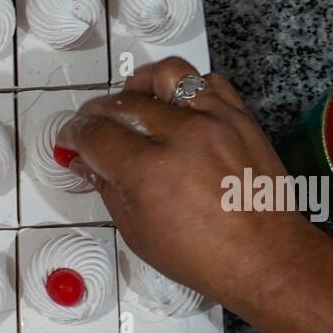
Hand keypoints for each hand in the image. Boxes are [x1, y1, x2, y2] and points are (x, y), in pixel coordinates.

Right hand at [56, 57, 318, 308]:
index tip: (69, 140)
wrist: (263, 255)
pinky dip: (185, 88)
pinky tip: (175, 107)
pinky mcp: (239, 117)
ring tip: (133, 101)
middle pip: (123, 103)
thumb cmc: (198, 255)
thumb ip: (108, 188)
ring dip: (140, 85)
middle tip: (91, 127)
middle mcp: (180, 136)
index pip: (95, 134)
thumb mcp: (137, 231)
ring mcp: (214, 120)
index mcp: (148, 172)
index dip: (73, 135)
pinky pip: (208, 82)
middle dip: (97, 113)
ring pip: (167, 76)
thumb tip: (84, 160)